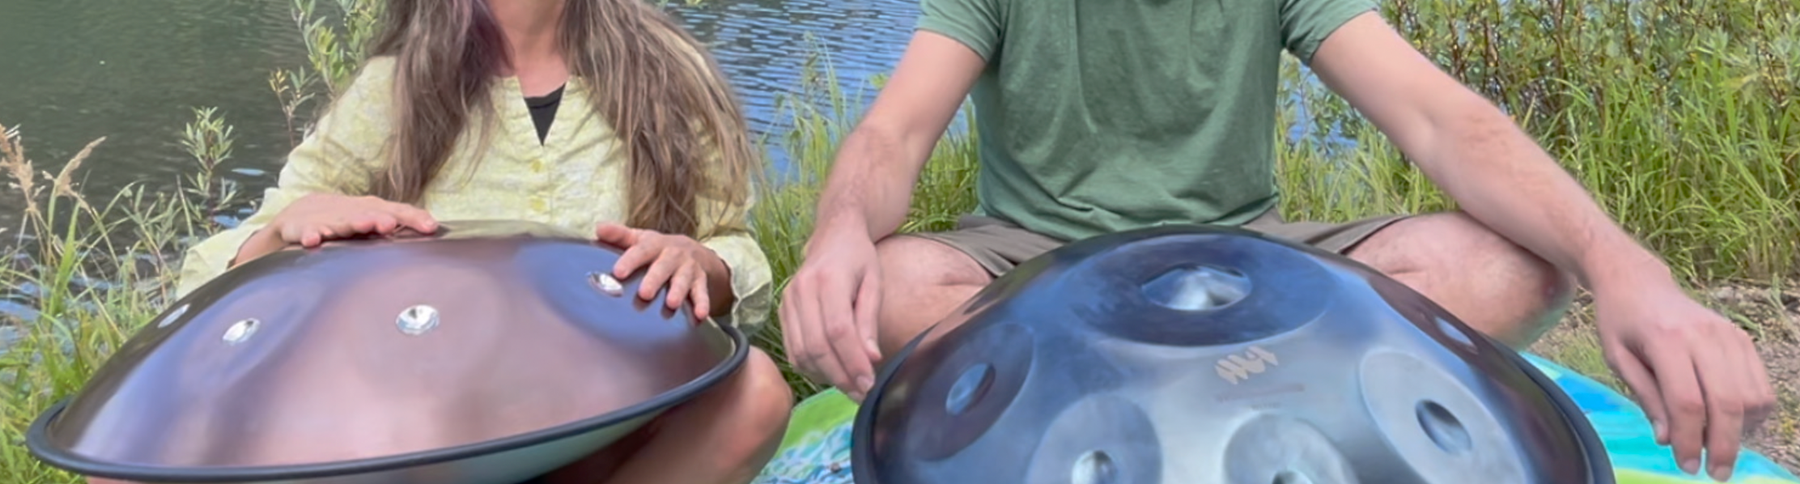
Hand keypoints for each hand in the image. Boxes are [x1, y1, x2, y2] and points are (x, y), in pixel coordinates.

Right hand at [236, 193, 437, 263]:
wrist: (295, 217)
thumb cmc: (342, 222)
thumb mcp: (369, 225)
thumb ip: (394, 231)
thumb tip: (431, 239)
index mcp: (371, 210)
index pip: (396, 211)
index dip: (414, 218)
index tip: (431, 227)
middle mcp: (351, 211)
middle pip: (370, 213)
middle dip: (381, 218)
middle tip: (392, 224)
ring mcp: (326, 219)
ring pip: (341, 221)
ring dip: (353, 222)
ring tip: (364, 224)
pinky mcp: (302, 228)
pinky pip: (306, 232)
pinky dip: (309, 235)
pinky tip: (313, 241)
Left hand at [596, 223, 723, 320]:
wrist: (697, 253)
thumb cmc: (659, 250)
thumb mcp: (641, 239)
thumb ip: (619, 236)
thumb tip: (599, 228)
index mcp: (655, 244)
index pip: (641, 250)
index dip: (630, 260)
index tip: (618, 272)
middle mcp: (673, 255)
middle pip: (664, 266)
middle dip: (655, 279)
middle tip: (644, 294)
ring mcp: (688, 268)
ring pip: (684, 279)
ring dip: (679, 291)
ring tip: (672, 304)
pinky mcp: (700, 281)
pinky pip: (702, 293)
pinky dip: (702, 304)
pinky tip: (699, 315)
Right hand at [779, 227, 882, 401]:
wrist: (832, 235)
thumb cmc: (859, 258)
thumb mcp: (874, 283)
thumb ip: (870, 321)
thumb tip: (871, 359)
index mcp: (828, 279)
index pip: (838, 331)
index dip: (852, 362)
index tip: (869, 383)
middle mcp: (801, 291)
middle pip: (816, 346)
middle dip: (840, 376)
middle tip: (861, 392)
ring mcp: (787, 301)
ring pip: (801, 352)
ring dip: (825, 376)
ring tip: (849, 385)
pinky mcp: (782, 311)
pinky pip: (792, 349)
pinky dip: (810, 367)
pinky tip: (830, 372)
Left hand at [1595, 282, 1775, 481]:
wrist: (1638, 282)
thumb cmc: (1620, 322)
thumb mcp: (1618, 360)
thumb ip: (1646, 398)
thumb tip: (1668, 439)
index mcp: (1666, 340)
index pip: (1687, 401)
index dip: (1689, 439)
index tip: (1687, 466)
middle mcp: (1704, 335)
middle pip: (1727, 402)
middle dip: (1723, 445)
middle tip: (1715, 472)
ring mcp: (1729, 334)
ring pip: (1752, 396)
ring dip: (1741, 431)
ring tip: (1717, 444)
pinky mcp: (1742, 337)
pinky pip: (1760, 383)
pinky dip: (1753, 411)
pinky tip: (1732, 423)